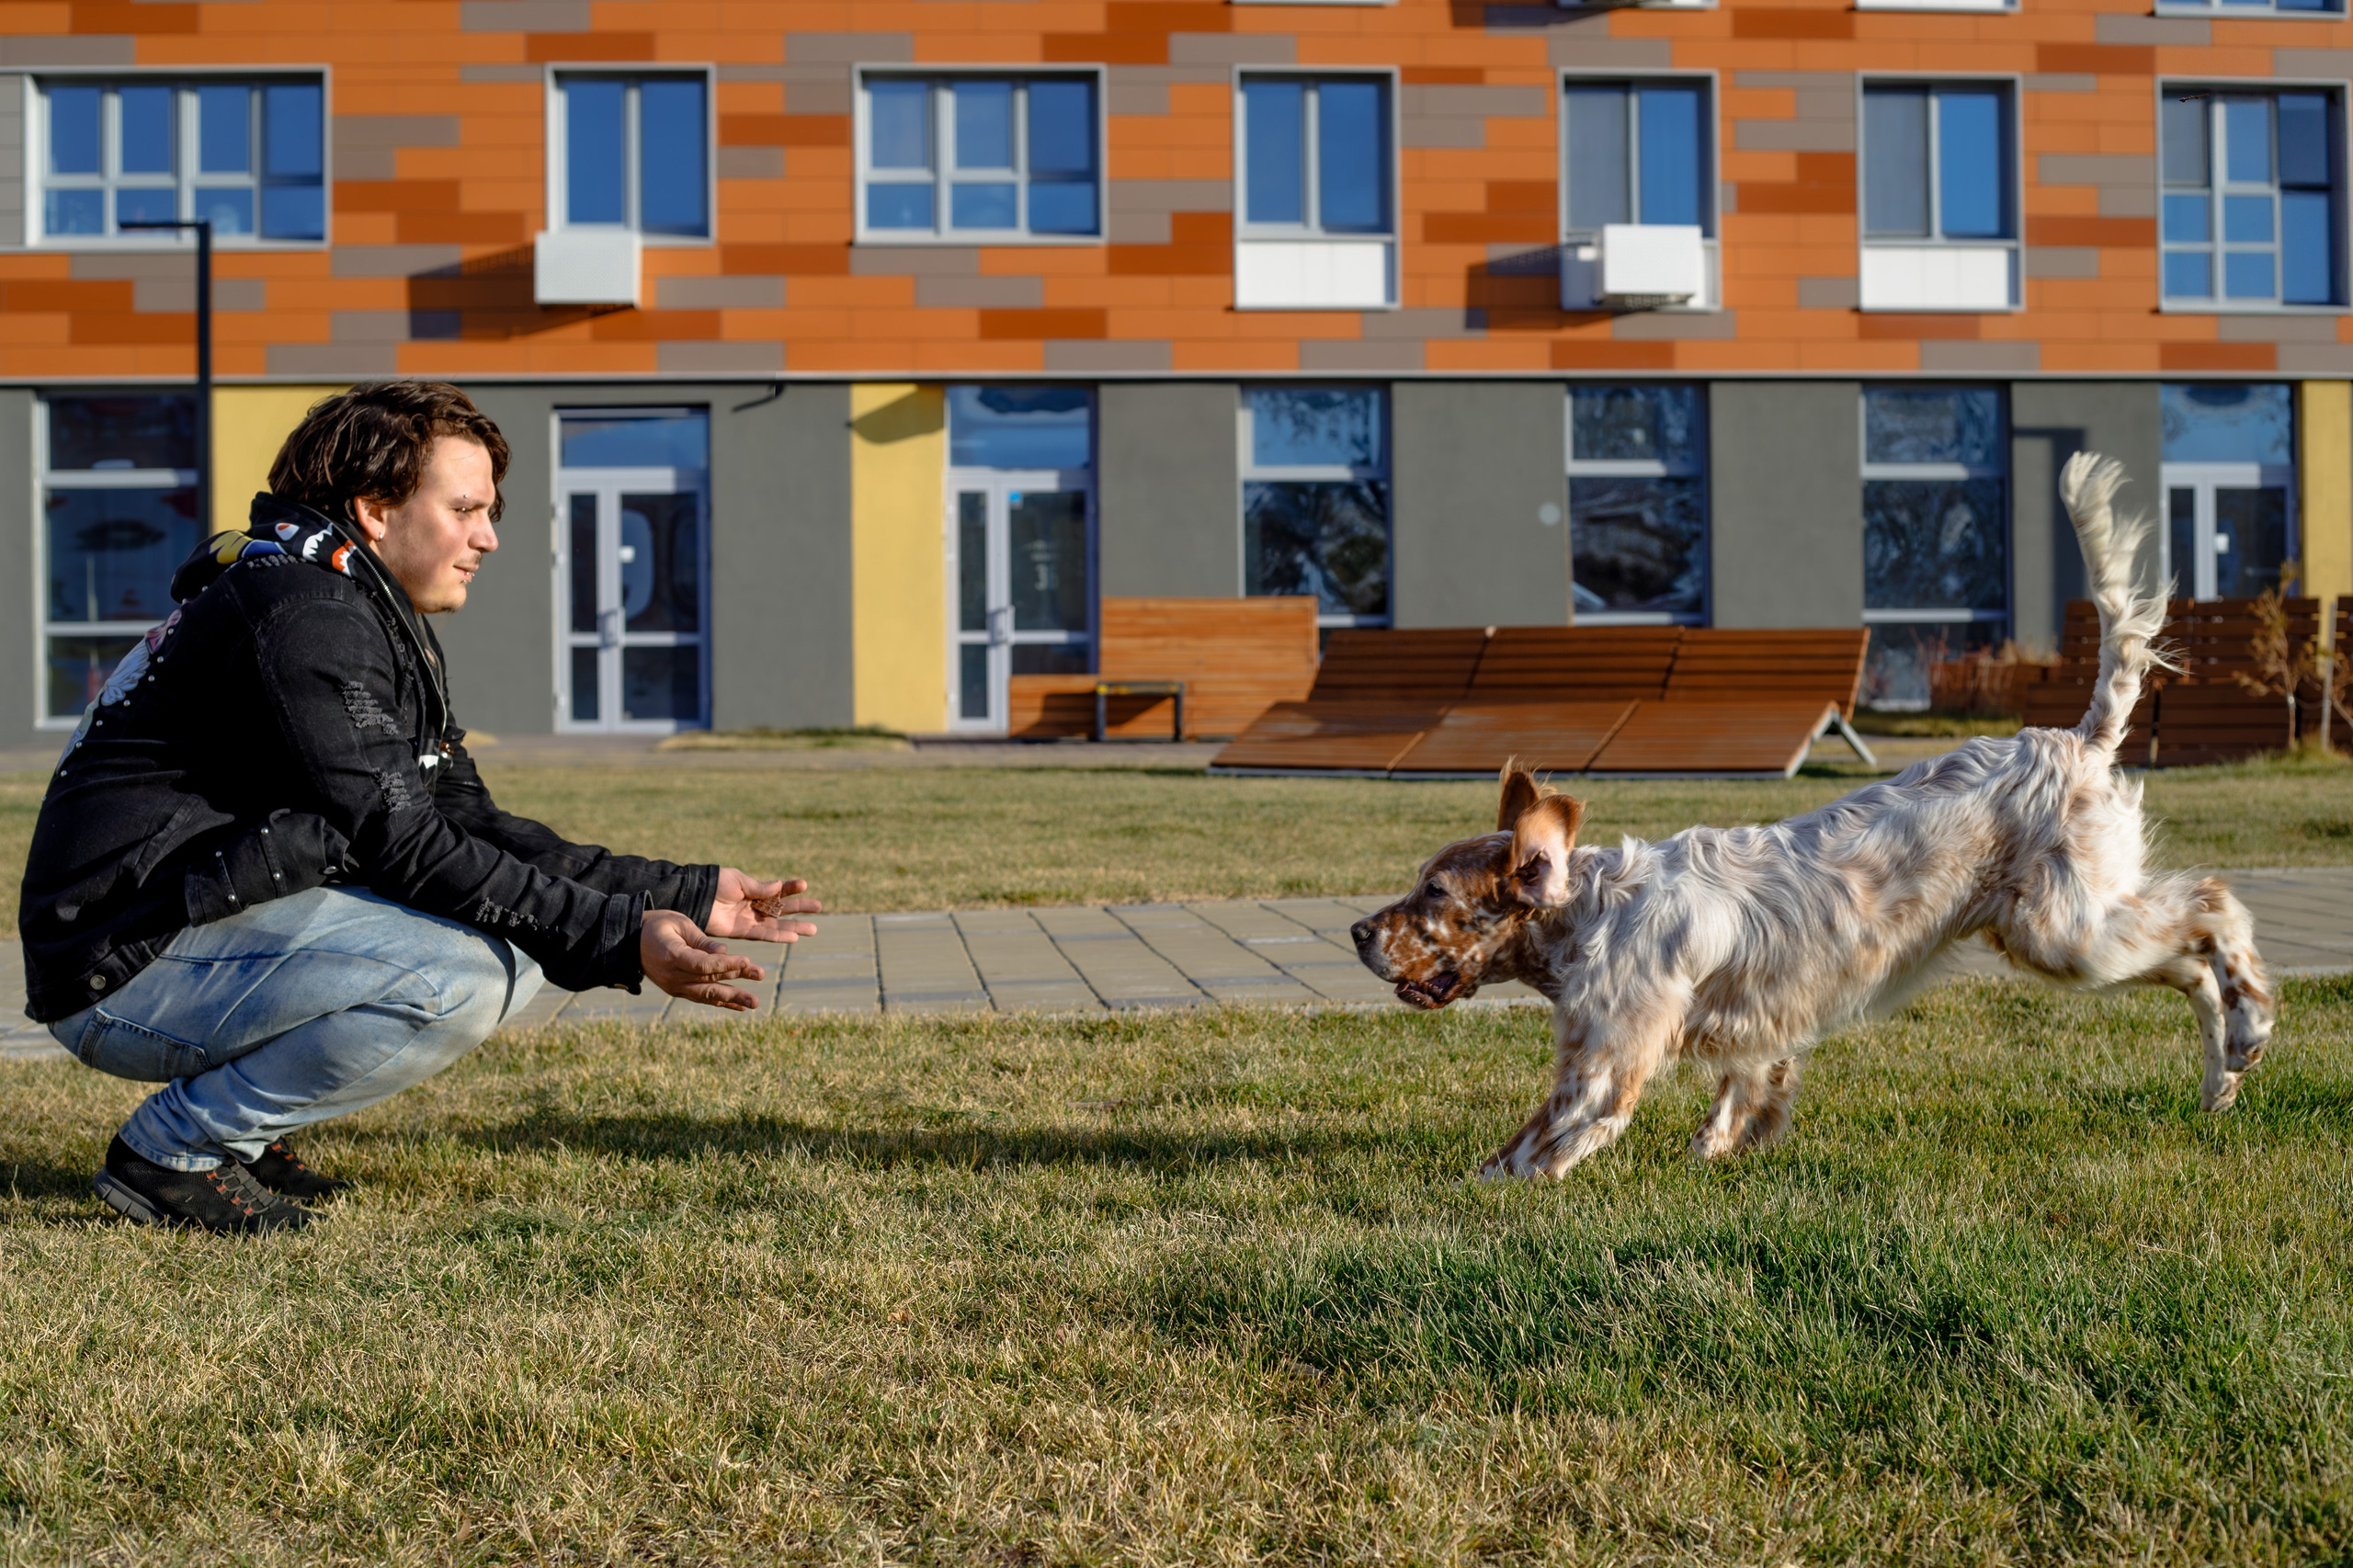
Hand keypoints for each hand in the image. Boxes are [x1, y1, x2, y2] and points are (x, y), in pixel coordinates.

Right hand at [641, 909, 766, 1009]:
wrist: (630, 943)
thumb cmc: (657, 926)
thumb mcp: (678, 923)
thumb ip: (701, 940)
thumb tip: (724, 952)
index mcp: (672, 955)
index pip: (703, 965)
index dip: (726, 964)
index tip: (747, 960)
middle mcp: (673, 976)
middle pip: (710, 980)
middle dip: (738, 978)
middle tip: (761, 975)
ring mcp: (675, 987)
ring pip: (708, 994)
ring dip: (733, 998)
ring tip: (755, 1002)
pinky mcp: (678, 991)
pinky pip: (702, 998)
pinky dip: (722, 1002)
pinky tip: (741, 1007)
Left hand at [708, 868, 820, 942]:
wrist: (696, 897)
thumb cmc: (715, 884)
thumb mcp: (739, 881)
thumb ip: (759, 888)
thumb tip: (779, 886)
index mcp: (753, 890)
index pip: (777, 890)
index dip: (791, 888)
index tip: (805, 885)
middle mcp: (753, 906)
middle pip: (781, 909)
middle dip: (800, 909)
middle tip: (818, 908)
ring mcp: (748, 920)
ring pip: (776, 925)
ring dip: (794, 927)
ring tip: (813, 929)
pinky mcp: (741, 932)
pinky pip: (763, 935)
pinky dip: (778, 937)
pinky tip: (793, 937)